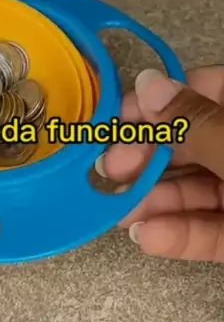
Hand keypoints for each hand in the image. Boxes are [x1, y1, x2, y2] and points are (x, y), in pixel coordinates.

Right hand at [97, 66, 223, 261]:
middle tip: (109, 167)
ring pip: (198, 191)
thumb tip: (149, 84)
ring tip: (118, 212)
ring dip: (155, 200)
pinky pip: (212, 232)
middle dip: (148, 157)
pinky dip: (180, 235)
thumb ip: (196, 124)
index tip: (117, 117)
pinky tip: (148, 237)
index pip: (206, 91)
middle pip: (195, 143)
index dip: (160, 101)